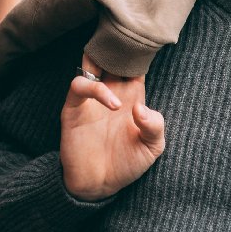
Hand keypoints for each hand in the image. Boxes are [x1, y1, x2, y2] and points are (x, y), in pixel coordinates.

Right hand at [60, 54, 165, 201]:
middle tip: (130, 46)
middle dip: (120, 46)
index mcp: (132, 95)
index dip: (140, 53)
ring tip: (118, 68)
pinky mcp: (74, 108)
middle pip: (112, 56)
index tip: (149, 48)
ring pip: (91, 61)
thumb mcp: (152, 148)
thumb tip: (140, 108)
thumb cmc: (127, 164)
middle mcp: (112, 91)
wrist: (99, 185)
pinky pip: (80, 85)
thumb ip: (155, 126)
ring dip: (102, 57)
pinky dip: (96, 89)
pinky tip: (114, 105)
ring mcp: (92, 98)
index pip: (135, 63)